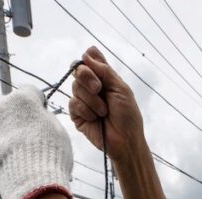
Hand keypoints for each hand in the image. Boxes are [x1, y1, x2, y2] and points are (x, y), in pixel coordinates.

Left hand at [0, 85, 73, 198]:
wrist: (31, 185)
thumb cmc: (50, 158)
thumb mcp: (58, 131)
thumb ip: (45, 118)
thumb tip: (39, 116)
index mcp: (22, 98)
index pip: (29, 91)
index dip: (37, 104)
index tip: (40, 115)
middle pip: (5, 103)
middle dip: (12, 114)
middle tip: (21, 133)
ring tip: (10, 151)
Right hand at [69, 46, 144, 162]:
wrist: (125, 140)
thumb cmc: (128, 115)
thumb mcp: (120, 88)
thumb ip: (104, 70)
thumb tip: (86, 55)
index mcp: (103, 78)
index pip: (88, 60)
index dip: (89, 61)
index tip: (97, 68)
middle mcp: (91, 86)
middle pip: (77, 70)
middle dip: (88, 78)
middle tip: (99, 89)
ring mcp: (83, 100)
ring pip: (75, 87)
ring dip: (92, 100)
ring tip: (104, 112)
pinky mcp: (76, 115)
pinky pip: (73, 104)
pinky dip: (86, 110)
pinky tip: (96, 119)